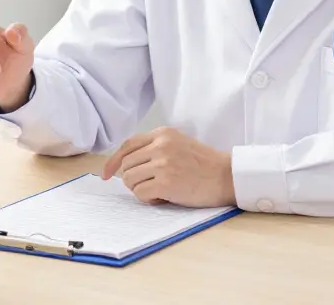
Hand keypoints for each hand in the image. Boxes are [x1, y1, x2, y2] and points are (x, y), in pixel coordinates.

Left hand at [101, 127, 235, 207]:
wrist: (226, 176)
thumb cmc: (204, 164)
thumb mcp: (178, 144)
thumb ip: (154, 148)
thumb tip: (124, 165)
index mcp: (162, 133)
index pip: (127, 145)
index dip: (113, 162)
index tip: (106, 174)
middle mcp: (160, 145)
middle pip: (125, 165)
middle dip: (132, 179)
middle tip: (149, 186)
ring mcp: (163, 163)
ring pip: (130, 180)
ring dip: (140, 190)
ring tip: (159, 191)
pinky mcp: (166, 182)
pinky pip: (140, 194)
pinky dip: (148, 199)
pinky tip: (164, 197)